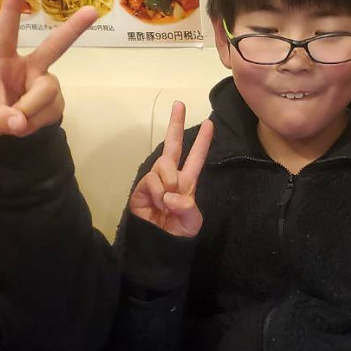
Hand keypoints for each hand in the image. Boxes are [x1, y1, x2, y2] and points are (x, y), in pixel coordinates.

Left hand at [0, 0, 96, 138]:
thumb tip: (20, 123)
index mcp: (3, 60)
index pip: (6, 33)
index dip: (11, 10)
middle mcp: (29, 65)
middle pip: (54, 46)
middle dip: (73, 28)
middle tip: (92, 11)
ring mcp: (46, 81)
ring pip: (47, 91)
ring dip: (31, 110)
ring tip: (16, 124)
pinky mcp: (57, 100)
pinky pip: (52, 111)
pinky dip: (38, 122)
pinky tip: (28, 125)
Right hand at [128, 100, 212, 237]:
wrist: (158, 247)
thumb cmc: (177, 234)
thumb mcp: (192, 222)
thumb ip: (188, 208)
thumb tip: (171, 194)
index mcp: (187, 182)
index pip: (196, 157)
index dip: (202, 141)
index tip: (209, 123)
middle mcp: (171, 177)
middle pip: (173, 145)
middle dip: (176, 124)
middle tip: (179, 103)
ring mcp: (156, 181)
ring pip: (164, 164)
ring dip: (169, 181)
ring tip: (167, 202)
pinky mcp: (142, 188)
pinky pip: (152, 179)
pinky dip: (158, 191)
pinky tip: (158, 203)